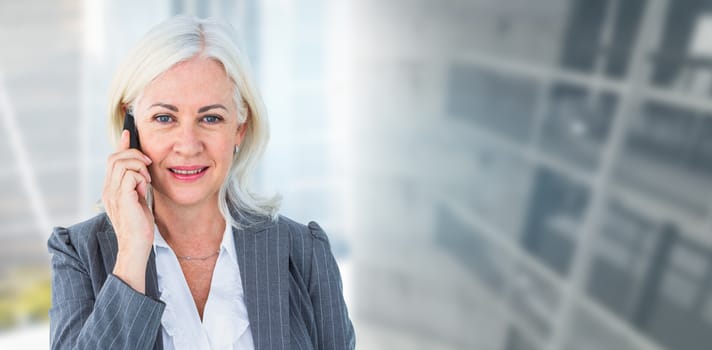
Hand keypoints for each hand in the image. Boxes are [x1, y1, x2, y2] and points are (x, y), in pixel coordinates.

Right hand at [102, 130, 153, 292]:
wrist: (137, 245)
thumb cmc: (140, 226)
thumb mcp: (139, 199)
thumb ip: (137, 184)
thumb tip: (142, 169)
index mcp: (111, 188)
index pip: (113, 159)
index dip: (121, 144)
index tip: (129, 133)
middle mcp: (108, 188)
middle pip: (115, 156)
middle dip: (134, 154)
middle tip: (148, 164)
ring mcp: (113, 193)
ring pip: (122, 162)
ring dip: (139, 166)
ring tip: (146, 180)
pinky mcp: (122, 198)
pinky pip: (130, 174)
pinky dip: (140, 176)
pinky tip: (145, 188)